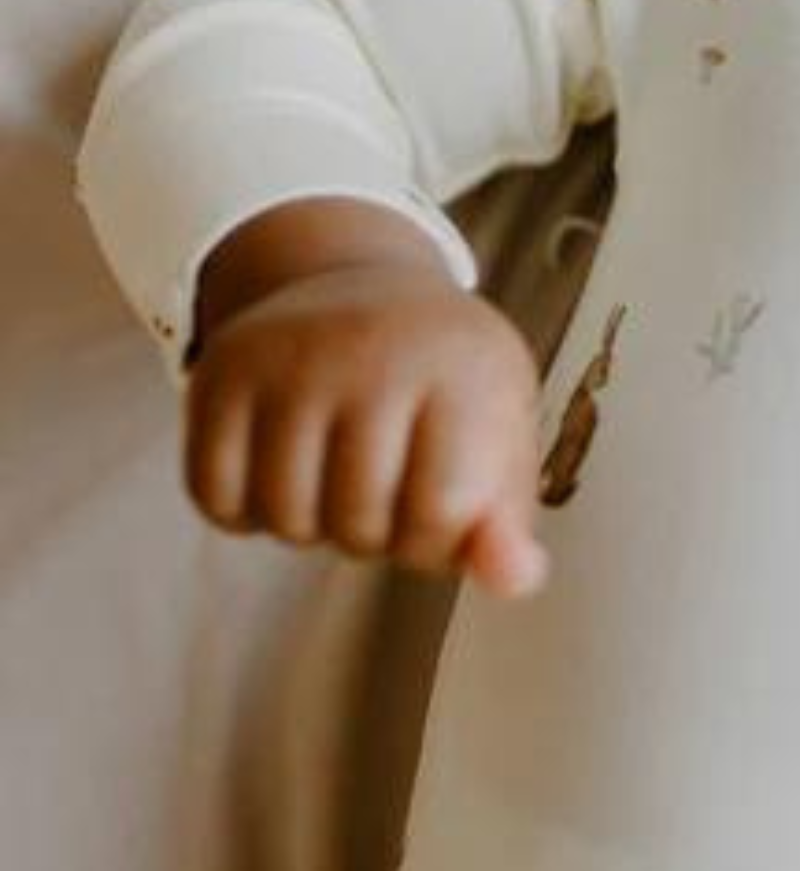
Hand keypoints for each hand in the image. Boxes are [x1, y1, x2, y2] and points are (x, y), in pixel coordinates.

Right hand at [182, 262, 550, 598]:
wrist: (361, 288)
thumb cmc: (443, 382)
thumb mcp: (497, 435)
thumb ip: (507, 521)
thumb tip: (513, 582)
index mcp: (463, 366)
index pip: (442, 512)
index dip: (436, 541)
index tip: (439, 505)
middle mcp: (375, 349)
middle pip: (358, 522)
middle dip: (373, 535)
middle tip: (384, 486)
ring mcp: (290, 356)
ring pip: (285, 518)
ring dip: (309, 527)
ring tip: (336, 475)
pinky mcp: (220, 369)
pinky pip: (214, 497)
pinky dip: (243, 511)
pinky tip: (280, 470)